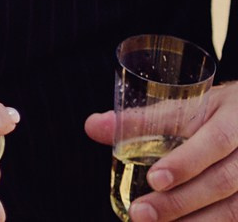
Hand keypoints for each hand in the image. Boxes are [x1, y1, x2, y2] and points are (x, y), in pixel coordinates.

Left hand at [87, 82, 237, 220]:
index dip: (186, 162)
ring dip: (193, 221)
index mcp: (235, 120)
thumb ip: (144, 118)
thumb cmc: (219, 113)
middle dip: (180, 201)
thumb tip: (93, 127)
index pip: (215, 142)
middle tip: (141, 214)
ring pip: (233, 209)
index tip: (154, 179)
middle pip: (222, 181)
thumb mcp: (188, 106)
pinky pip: (235, 217)